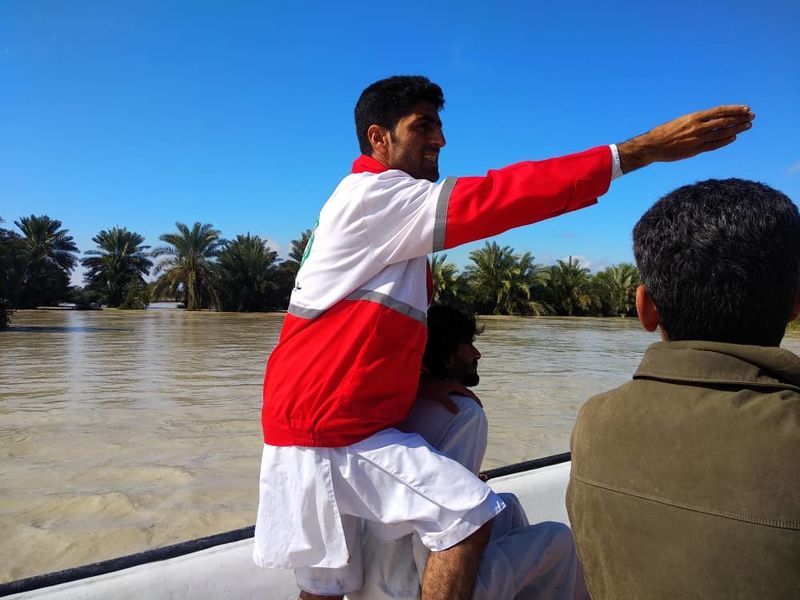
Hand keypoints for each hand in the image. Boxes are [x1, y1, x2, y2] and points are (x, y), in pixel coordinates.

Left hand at [417, 374, 481, 413]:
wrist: (420, 383)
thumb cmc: (430, 389)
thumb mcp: (440, 397)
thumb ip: (449, 404)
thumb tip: (457, 411)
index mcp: (455, 385)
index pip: (469, 393)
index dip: (475, 400)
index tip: (481, 406)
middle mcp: (454, 383)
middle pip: (466, 392)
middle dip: (472, 399)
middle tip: (478, 406)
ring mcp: (450, 384)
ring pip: (461, 392)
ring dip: (466, 398)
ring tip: (470, 405)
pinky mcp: (445, 386)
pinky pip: (456, 393)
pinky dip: (460, 397)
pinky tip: (459, 402)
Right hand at [617, 105, 754, 172]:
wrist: (652, 146)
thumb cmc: (664, 132)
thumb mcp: (681, 121)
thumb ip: (696, 121)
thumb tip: (709, 120)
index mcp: (694, 117)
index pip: (719, 111)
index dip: (734, 110)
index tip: (745, 108)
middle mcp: (697, 127)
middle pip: (724, 121)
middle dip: (739, 118)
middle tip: (751, 116)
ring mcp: (697, 139)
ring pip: (722, 133)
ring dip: (737, 129)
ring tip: (747, 126)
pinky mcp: (695, 150)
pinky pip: (714, 145)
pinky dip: (725, 141)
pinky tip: (733, 137)